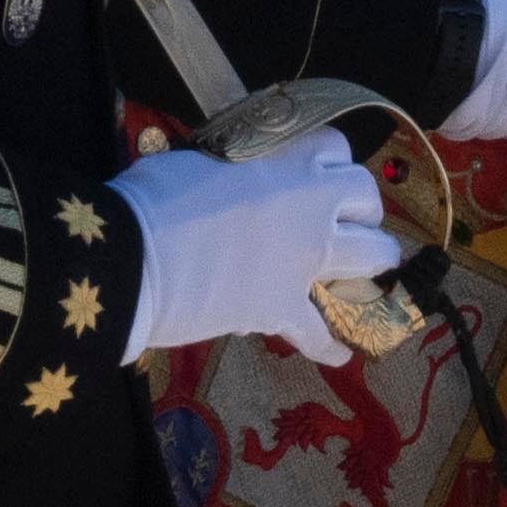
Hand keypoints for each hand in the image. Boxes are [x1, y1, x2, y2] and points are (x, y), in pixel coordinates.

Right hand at [111, 129, 396, 360]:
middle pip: (365, 197)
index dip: (332, 163)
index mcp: (282, 164)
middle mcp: (307, 208)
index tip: (320, 174)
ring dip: (374, 262)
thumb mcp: (195, 163)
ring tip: (368, 272)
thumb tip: (221, 182)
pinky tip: (341, 356)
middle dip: (362, 208)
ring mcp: (303, 260)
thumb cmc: (151, 199)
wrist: (132, 258)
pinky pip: (319, 333)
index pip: (335, 150)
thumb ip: (226, 173)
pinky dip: (330, 347)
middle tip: (346, 220)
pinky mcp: (283, 308)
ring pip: (372, 256)